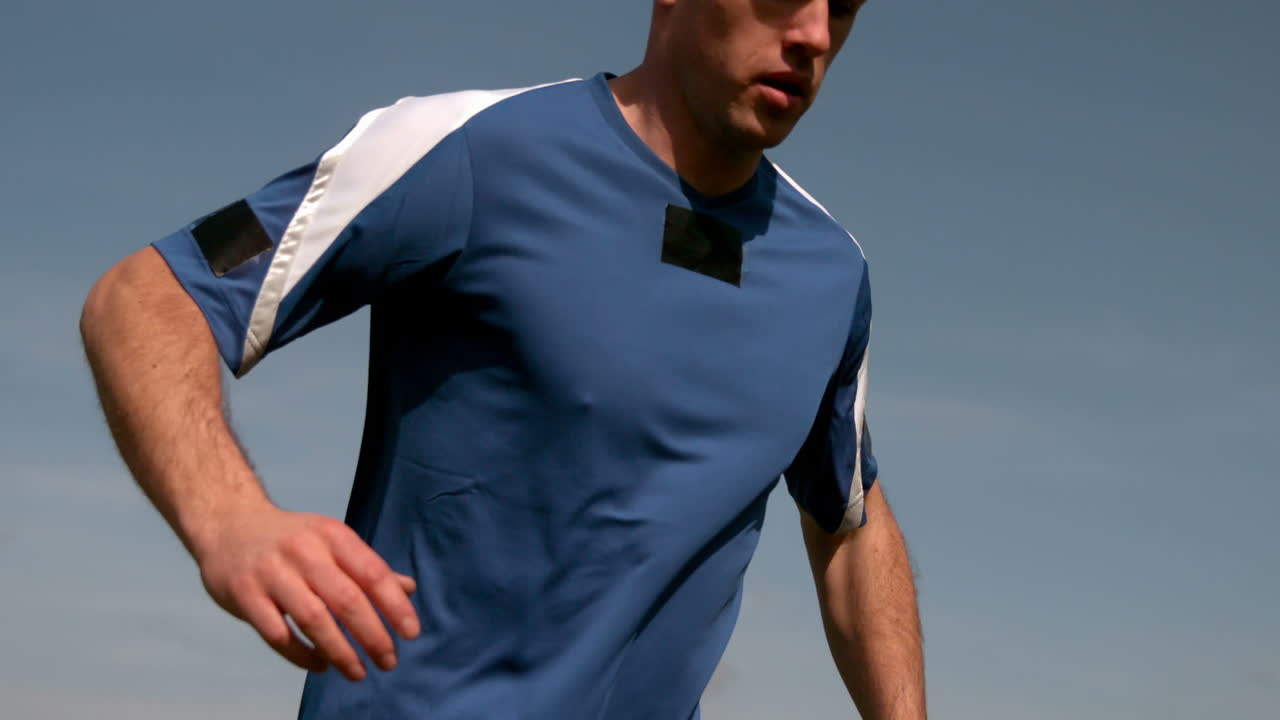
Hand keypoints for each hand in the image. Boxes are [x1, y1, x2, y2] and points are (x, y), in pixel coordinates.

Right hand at [195, 502, 419, 680]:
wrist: (229, 523)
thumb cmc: (291, 538)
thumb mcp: (331, 540)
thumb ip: (367, 567)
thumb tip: (408, 590)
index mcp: (332, 536)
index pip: (372, 572)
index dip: (394, 605)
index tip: (411, 633)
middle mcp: (305, 551)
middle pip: (346, 599)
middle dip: (372, 635)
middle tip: (388, 661)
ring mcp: (272, 573)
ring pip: (313, 619)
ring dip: (340, 651)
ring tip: (358, 672)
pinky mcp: (245, 595)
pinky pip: (277, 634)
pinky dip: (301, 655)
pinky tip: (320, 666)